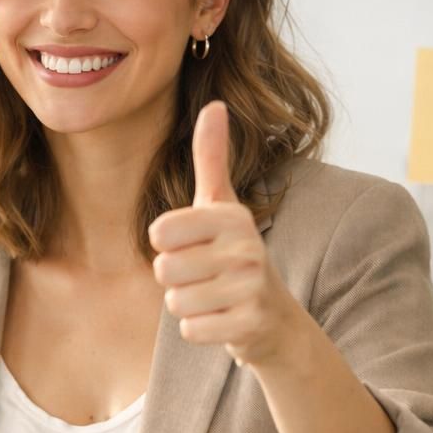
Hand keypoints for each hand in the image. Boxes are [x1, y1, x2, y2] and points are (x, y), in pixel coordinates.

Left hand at [148, 100, 297, 369]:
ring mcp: (251, 287)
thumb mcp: (221, 205)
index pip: (158, 232)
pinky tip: (222, 319)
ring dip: (188, 305)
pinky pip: (191, 330)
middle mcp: (246, 248)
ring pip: (175, 302)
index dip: (167, 246)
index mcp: (231, 217)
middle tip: (205, 277)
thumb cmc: (233, 254)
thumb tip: (215, 102)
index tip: (194, 246)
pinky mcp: (250, 324)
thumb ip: (211, 157)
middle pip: (163, 270)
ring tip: (214, 297)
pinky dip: (200, 330)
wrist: (274, 317)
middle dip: (176, 280)